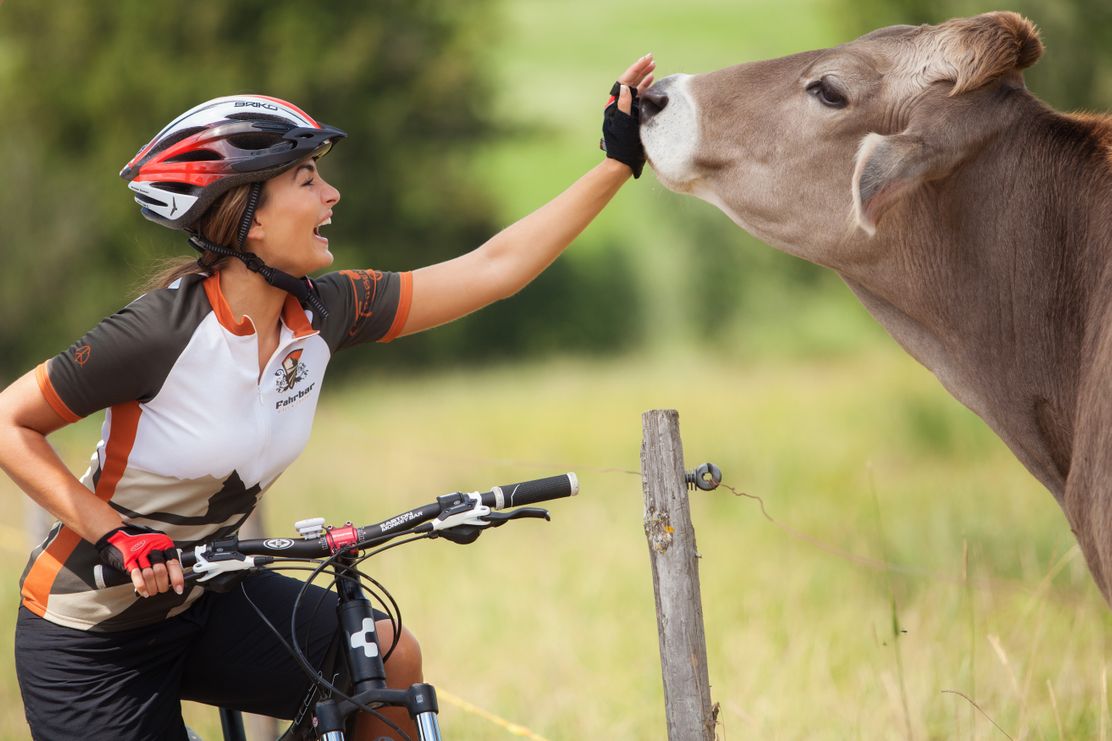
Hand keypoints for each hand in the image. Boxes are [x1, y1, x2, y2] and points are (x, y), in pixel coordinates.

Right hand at [95, 524, 184, 597]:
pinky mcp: (128, 560)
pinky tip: (144, 592)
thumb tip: (174, 577)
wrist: (118, 536)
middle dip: (163, 585)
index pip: (174, 563)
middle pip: (161, 572)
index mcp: (163, 544)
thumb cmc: (139, 542)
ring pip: (150, 575)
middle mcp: (153, 548)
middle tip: (162, 589)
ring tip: (153, 591)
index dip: (177, 579)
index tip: (178, 589)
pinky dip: (141, 587)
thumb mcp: (157, 546)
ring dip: (152, 588)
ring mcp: (140, 554)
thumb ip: (166, 558)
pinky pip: (137, 576)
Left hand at [601, 54, 656, 177]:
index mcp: (615, 104)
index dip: (636, 68)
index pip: (625, 80)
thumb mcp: (623, 125)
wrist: (622, 161)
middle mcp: (619, 104)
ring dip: (643, 76)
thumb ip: (624, 106)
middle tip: (651, 58)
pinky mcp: (632, 114)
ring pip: (634, 87)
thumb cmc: (622, 145)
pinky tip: (651, 81)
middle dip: (640, 69)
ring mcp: (625, 109)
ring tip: (653, 66)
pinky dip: (644, 87)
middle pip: (629, 81)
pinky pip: (638, 96)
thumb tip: (627, 88)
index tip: (646, 59)